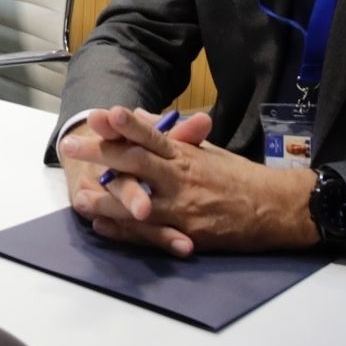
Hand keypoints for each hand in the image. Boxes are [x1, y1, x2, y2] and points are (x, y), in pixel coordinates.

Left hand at [59, 107, 317, 254]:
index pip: (151, 134)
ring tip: (79, 194)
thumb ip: (172, 135)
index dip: (126, 123)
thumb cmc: (238, 177)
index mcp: (186, 154)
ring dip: (105, 198)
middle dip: (100, 152)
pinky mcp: (187, 234)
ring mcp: (183, 207)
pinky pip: (149, 233)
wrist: (275, 210)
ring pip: (137, 201)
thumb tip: (141, 114)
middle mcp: (181, 177)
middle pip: (134, 162)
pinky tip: (102, 225)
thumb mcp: (207, 149)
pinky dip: (123, 230)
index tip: (103, 112)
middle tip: (71, 144)